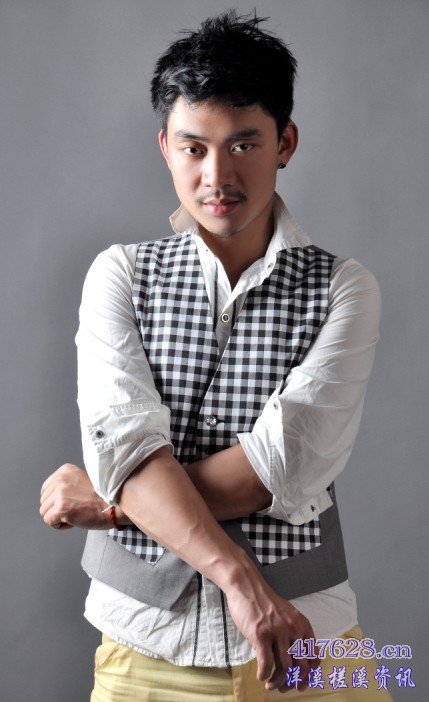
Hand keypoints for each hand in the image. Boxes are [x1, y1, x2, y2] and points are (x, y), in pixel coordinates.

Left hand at [40, 463, 115, 529]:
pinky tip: (74, 520)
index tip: (72, 501)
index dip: (56, 499)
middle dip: (56, 508)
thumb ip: (66, 484)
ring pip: (44, 512)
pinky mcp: (61, 508)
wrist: (114, 505)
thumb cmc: (102, 497)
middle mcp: (60, 479)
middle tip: (76, 508)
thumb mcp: (81, 480)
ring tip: (75, 514)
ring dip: (58, 517)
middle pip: (44, 501)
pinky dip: (60, 525)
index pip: (46, 489)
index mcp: (65, 470)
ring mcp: (60, 493)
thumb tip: (51, 497)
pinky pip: (49, 521)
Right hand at [223, 564, 319, 692]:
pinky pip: (266, 664)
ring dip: (278, 683)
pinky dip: (264, 675)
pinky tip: (261, 676)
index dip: (309, 676)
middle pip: (301, 667)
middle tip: (284, 688)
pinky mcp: (260, 635)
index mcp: (303, 625)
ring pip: (285, 669)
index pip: (314, 658)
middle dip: (294, 683)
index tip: (301, 683)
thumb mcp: (288, 616)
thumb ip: (294, 634)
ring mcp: (277, 632)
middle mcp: (293, 629)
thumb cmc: (266, 603)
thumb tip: (297, 663)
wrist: (247, 587)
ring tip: (271, 685)